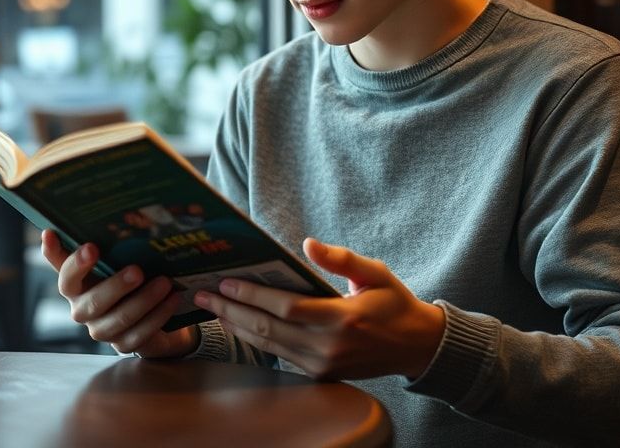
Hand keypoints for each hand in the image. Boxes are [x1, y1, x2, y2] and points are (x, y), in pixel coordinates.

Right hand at [40, 229, 199, 357]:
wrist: (144, 312)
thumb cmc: (121, 276)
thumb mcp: (110, 259)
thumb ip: (97, 243)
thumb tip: (98, 212)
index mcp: (74, 286)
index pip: (66, 276)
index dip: (75, 264)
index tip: (90, 246)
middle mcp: (82, 310)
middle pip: (93, 302)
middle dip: (116, 286)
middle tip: (137, 270)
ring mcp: (102, 330)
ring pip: (120, 319)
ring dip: (144, 301)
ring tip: (164, 283)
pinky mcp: (123, 344)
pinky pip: (140, 333)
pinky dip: (159, 315)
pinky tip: (173, 299)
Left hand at [193, 238, 444, 380]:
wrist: (416, 347)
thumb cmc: (394, 303)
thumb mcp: (375, 272)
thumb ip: (340, 258)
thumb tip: (308, 243)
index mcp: (342, 318)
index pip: (286, 308)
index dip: (252, 296)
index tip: (226, 283)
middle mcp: (328, 347)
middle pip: (267, 329)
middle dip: (231, 311)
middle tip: (202, 295)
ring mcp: (322, 365)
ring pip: (268, 346)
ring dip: (236, 326)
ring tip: (211, 308)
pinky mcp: (320, 375)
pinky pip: (278, 356)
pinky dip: (254, 340)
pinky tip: (236, 324)